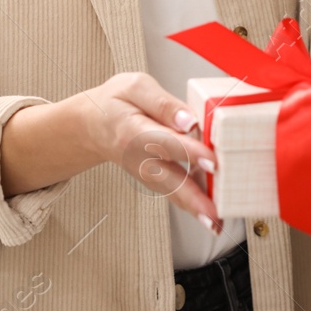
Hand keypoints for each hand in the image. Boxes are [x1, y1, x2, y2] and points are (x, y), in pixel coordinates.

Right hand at [79, 72, 221, 231]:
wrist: (93, 125)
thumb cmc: (117, 102)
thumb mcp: (135, 87)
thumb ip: (163, 103)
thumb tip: (190, 121)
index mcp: (133, 130)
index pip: (165, 142)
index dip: (189, 152)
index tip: (212, 161)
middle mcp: (139, 158)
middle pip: (168, 179)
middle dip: (193, 197)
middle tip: (215, 212)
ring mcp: (145, 172)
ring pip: (172, 192)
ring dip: (194, 209)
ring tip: (217, 223)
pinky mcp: (154, 179)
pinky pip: (174, 193)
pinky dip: (192, 205)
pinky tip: (211, 215)